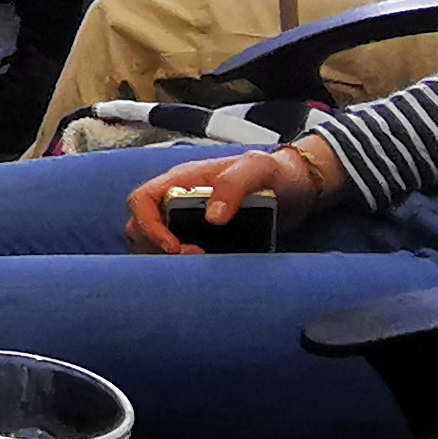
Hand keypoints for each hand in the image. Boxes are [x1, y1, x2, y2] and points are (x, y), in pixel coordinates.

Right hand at [130, 136, 345, 254]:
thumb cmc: (277, 172)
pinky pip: (177, 256)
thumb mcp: (259, 168)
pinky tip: (208, 270)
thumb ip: (235, 184)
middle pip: (139, 227)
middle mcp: (177, 200)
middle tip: (194, 257)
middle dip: (156, 248)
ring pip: (152, 244)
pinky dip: (182, 267)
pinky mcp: (201, 240)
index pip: (141, 200)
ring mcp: (187, 221)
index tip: (174, 247)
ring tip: (200, 264)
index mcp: (182, 180)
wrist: (298, 188)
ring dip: (166, 260)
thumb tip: (212, 217)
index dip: (148, 225)